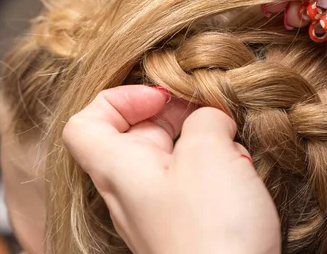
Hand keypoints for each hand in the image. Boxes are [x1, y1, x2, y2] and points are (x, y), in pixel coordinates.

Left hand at [62, 85, 280, 253]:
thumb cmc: (211, 229)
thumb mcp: (209, 153)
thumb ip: (206, 119)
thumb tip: (210, 118)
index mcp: (120, 170)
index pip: (85, 123)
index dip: (118, 99)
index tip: (160, 97)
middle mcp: (131, 191)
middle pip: (137, 135)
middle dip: (176, 115)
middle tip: (211, 111)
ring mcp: (158, 211)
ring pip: (170, 158)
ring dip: (202, 143)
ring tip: (233, 149)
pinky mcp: (184, 226)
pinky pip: (190, 184)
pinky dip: (213, 169)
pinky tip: (240, 175)